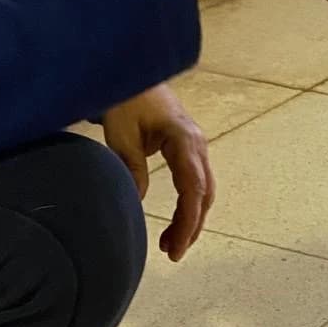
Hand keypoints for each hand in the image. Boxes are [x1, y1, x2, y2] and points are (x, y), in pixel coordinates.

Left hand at [103, 84, 214, 261]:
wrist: (134, 73)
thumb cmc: (127, 100)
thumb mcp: (122, 136)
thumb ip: (132, 170)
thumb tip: (137, 203)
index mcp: (184, 139)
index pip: (193, 189)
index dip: (188, 221)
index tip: (176, 247)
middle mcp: (197, 144)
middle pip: (204, 194)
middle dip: (191, 226)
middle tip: (172, 253)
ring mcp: (197, 145)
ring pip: (203, 190)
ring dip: (191, 218)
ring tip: (170, 244)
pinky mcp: (189, 148)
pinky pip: (196, 182)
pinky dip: (189, 204)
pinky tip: (177, 221)